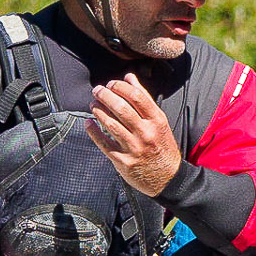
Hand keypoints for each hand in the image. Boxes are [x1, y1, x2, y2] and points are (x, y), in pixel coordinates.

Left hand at [91, 75, 183, 196]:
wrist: (167, 178)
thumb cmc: (162, 146)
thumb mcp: (159, 122)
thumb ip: (144, 99)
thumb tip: (129, 77)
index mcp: (157, 121)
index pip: (137, 96)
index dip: (120, 87)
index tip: (111, 84)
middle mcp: (146, 133)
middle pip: (122, 108)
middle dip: (105, 95)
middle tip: (97, 90)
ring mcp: (134, 148)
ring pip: (111, 124)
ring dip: (98, 111)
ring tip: (93, 104)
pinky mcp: (123, 161)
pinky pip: (104, 143)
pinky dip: (93, 131)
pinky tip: (88, 123)